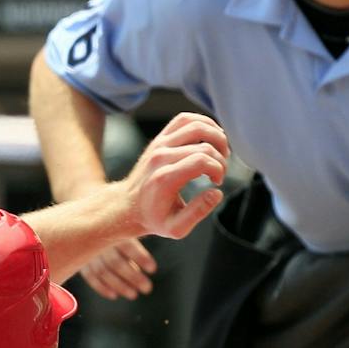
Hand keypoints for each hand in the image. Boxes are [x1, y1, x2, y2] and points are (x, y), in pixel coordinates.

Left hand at [81, 112, 228, 299]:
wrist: (127, 206)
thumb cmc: (154, 218)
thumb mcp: (176, 228)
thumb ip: (197, 213)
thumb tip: (216, 192)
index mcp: (165, 178)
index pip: (202, 160)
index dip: (218, 169)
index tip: (217, 182)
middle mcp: (161, 156)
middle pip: (204, 145)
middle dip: (221, 159)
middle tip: (219, 173)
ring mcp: (159, 144)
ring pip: (196, 125)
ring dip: (217, 137)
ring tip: (220, 154)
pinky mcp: (159, 138)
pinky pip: (184, 119)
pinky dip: (204, 123)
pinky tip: (211, 139)